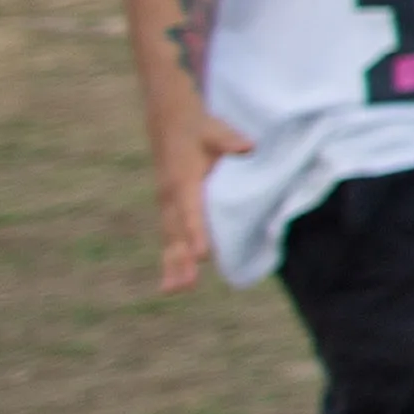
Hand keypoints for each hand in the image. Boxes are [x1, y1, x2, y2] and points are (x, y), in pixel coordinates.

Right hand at [151, 111, 252, 292]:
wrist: (169, 123)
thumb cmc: (198, 129)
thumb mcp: (215, 130)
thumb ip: (230, 140)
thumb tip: (247, 147)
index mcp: (183, 181)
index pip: (190, 212)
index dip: (196, 233)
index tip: (201, 255)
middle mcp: (170, 197)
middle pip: (176, 233)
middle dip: (181, 259)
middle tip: (187, 285)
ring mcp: (167, 205)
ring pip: (170, 240)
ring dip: (173, 265)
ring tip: (176, 290)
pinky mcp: (170, 209)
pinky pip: (170, 238)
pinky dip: (170, 260)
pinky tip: (173, 283)